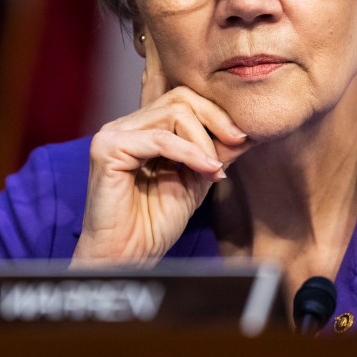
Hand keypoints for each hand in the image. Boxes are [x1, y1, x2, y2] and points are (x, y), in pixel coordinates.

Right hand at [71, 30, 250, 265]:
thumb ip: (215, 153)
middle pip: (181, 98)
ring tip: (214, 168)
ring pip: (174, 113)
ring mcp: (114, 133)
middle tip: (238, 142)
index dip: (217, 114)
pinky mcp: (108, 148)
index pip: (185, 99)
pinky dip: (189, 152)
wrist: (127, 257)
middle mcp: (126, 125)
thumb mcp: (195, 180)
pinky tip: (208, 170)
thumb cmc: (154, 224)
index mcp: (142, 129)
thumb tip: (248, 131)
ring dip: (204, 141)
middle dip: (215, 120)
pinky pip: (159, 138)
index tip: (244, 138)